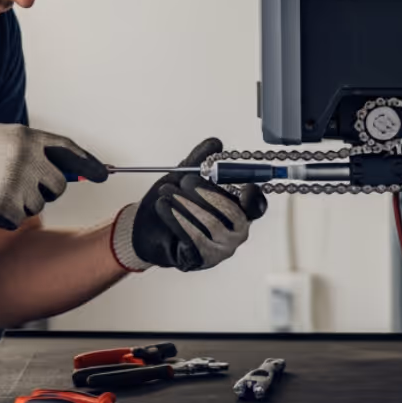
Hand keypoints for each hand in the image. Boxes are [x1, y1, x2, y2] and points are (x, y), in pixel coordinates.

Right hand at [0, 123, 106, 230]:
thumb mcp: (2, 136)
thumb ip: (30, 147)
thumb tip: (62, 163)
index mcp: (27, 137)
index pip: (68, 149)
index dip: (87, 163)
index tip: (103, 173)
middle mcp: (28, 159)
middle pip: (58, 185)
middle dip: (47, 189)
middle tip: (24, 186)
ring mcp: (18, 183)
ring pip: (38, 205)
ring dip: (22, 203)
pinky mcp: (7, 206)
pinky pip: (19, 219)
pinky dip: (6, 217)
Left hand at [109, 138, 267, 271]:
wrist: (144, 229)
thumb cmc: (171, 203)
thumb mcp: (183, 177)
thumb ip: (200, 161)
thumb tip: (215, 143)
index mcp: (238, 210)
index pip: (256, 205)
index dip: (252, 196)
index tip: (242, 185)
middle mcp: (235, 231)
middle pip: (233, 213)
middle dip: (208, 194)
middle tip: (186, 181)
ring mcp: (221, 248)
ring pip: (211, 225)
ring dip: (187, 204)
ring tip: (167, 191)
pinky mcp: (202, 259)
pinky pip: (193, 238)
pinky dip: (176, 219)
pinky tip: (163, 206)